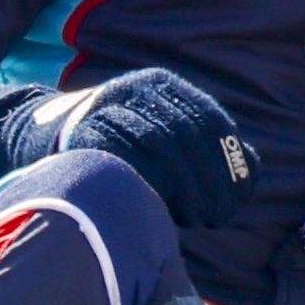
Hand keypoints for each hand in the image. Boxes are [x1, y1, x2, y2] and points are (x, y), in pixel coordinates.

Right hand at [38, 67, 263, 231]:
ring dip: (187, 186)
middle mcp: (138, 90)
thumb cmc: (123, 148)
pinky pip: (127, 158)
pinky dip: (153, 184)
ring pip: (161, 145)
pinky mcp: (86, 131)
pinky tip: (166, 206)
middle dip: (212, 179)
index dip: (231, 161)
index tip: (242, 195)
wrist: (50, 139)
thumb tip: (253, 168)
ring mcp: (109, 107)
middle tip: (221, 215)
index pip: (211, 120)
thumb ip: (206, 149)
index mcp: (163, 87)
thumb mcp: (166, 136)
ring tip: (199, 217)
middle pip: (189, 135)